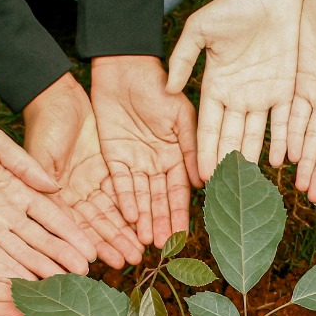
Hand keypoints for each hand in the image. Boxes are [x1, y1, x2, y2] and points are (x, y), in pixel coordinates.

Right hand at [23, 74, 144, 266]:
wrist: (58, 96)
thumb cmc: (44, 125)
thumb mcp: (42, 155)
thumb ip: (46, 181)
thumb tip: (56, 205)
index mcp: (57, 196)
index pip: (77, 226)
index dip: (93, 243)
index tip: (108, 261)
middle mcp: (78, 194)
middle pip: (100, 222)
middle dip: (117, 241)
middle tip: (135, 259)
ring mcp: (94, 181)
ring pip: (115, 209)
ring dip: (129, 229)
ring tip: (146, 247)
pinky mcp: (109, 166)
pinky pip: (125, 189)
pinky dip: (135, 205)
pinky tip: (146, 221)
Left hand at [91, 56, 200, 247]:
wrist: (125, 68)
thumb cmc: (159, 87)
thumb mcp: (181, 116)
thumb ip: (190, 148)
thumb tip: (204, 181)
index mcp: (176, 155)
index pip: (179, 191)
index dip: (180, 213)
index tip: (183, 235)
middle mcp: (156, 164)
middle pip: (159, 200)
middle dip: (161, 223)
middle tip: (163, 247)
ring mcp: (134, 162)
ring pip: (140, 197)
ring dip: (143, 219)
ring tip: (145, 242)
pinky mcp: (112, 157)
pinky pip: (119, 184)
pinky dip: (125, 200)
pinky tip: (129, 218)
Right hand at [167, 0, 302, 175]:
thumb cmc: (232, 7)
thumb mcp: (200, 29)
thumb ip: (183, 58)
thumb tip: (168, 89)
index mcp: (215, 86)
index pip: (208, 127)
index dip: (205, 151)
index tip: (202, 175)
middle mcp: (238, 97)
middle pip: (230, 138)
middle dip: (226, 165)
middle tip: (223, 193)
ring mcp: (262, 95)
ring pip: (256, 135)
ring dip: (252, 159)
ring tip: (249, 185)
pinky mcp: (286, 89)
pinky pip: (283, 120)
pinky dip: (282, 140)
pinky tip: (279, 161)